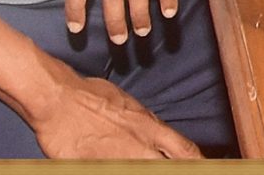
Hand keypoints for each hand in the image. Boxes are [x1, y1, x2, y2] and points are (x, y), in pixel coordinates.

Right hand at [28, 65, 201, 157]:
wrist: (59, 100)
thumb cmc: (90, 97)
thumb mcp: (129, 105)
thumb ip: (146, 125)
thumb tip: (156, 135)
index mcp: (150, 128)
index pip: (186, 151)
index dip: (198, 163)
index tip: (204, 168)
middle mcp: (140, 147)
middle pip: (171, 167)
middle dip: (177, 170)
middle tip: (181, 170)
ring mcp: (119, 161)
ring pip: (147, 171)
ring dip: (145, 168)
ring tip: (138, 164)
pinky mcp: (95, 168)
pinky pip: (114, 173)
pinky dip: (118, 171)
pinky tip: (111, 168)